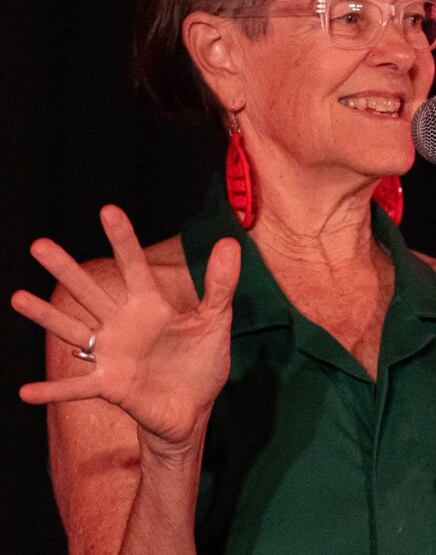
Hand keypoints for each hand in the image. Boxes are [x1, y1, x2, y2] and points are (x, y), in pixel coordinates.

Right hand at [11, 206, 240, 445]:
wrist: (193, 408)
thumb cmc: (201, 360)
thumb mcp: (215, 320)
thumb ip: (219, 284)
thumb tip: (230, 242)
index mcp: (150, 305)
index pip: (133, 266)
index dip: (122, 239)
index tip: (108, 210)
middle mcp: (123, 324)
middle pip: (90, 291)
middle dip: (65, 269)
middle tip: (38, 245)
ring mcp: (112, 355)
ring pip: (73, 330)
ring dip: (46, 316)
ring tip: (17, 297)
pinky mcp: (110, 387)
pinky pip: (76, 387)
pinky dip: (53, 390)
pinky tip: (25, 392)